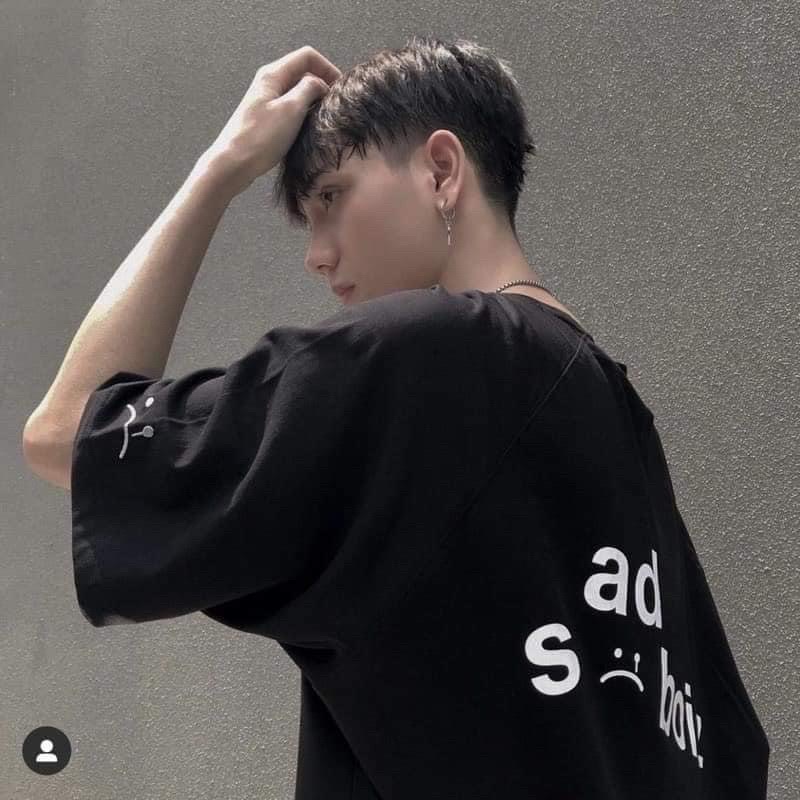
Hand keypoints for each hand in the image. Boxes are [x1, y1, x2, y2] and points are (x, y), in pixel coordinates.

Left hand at [204, 46, 341, 196]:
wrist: (232, 164)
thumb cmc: (260, 138)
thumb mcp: (291, 110)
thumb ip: (309, 90)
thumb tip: (320, 84)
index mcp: (273, 74)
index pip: (307, 57)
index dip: (327, 68)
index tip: (340, 90)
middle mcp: (268, 82)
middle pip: (302, 72)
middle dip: (321, 83)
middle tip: (334, 106)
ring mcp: (266, 100)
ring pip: (296, 90)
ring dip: (313, 100)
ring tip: (323, 118)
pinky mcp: (265, 118)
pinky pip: (289, 107)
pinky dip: (302, 112)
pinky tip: (307, 128)